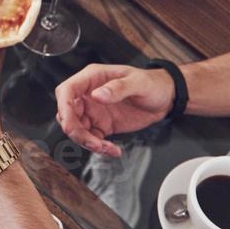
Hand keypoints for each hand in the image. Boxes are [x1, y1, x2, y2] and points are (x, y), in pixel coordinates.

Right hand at [54, 65, 176, 156]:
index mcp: (92, 78)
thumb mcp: (138, 83)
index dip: (64, 107)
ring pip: (77, 130)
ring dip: (88, 142)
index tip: (70, 122)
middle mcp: (89, 95)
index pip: (67, 91)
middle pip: (68, 114)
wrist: (165, 98)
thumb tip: (97, 95)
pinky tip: (113, 150)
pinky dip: (100, 148)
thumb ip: (117, 88)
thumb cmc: (152, 83)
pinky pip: (92, 139)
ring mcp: (94, 111)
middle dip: (76, 131)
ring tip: (106, 148)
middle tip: (93, 142)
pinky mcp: (102, 126)